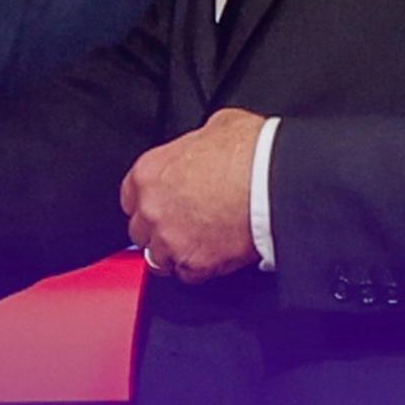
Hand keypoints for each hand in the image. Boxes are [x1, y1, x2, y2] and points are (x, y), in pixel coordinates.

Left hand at [119, 108, 263, 283]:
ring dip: (176, 253)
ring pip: (158, 259)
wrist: (274, 180)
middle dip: (160, 230)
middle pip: (141, 232)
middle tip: (186, 225)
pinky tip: (215, 254)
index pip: (130, 199)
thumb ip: (193, 146)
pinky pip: (188, 276)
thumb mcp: (214, 128)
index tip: (162, 207)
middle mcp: (152, 209)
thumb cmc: (249, 152)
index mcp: (149, 172)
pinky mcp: (195, 263)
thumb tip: (201, 149)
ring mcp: (170, 239)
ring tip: (200, 243)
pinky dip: (200, 269)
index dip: (149, 203)